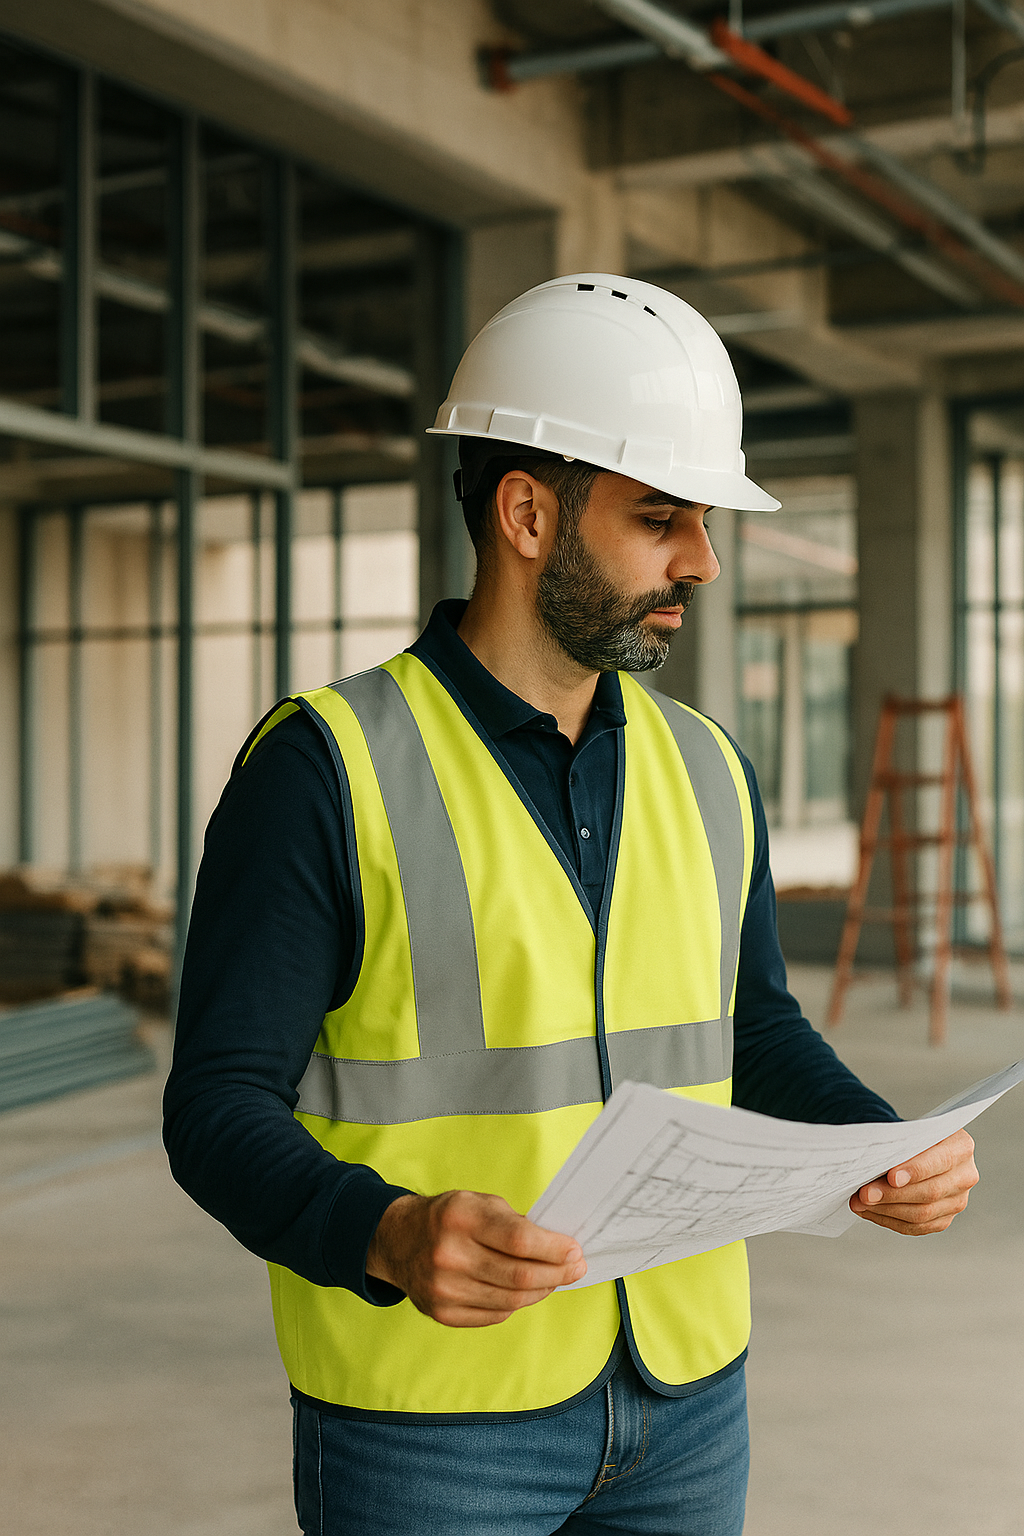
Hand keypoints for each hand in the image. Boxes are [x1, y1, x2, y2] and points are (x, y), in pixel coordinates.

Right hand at [365, 1190, 586, 1327]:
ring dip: (541, 1290)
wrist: (399, 1240)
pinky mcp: (442, 1312)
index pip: (519, 1239)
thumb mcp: (478, 1203)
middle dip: (557, 1273)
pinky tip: (526, 1292)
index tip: (575, 1251)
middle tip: (575, 1268)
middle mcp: (449, 1254)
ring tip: (554, 1280)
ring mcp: (444, 1288)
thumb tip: (557, 1248)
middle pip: (520, 1275)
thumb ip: (515, 1224)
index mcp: (461, 1218)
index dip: (554, 1249)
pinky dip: (517, 1304)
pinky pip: (495, 1315)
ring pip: (511, 1299)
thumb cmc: (448, 1217)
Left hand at [849, 1128, 978, 1234]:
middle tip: (864, 1193)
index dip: (915, 1170)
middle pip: (930, 1192)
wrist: (914, 1149)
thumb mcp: (906, 1130)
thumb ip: (897, 1142)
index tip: (890, 1176)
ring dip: (886, 1210)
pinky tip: (871, 1211)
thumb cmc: (907, 1137)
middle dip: (892, 1194)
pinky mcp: (945, 1218)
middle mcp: (965, 1175)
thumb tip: (874, 1159)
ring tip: (860, 1203)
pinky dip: (889, 1220)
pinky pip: (917, 1227)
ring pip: (922, 1213)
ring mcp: (957, 1200)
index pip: (940, 1160)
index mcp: (961, 1146)